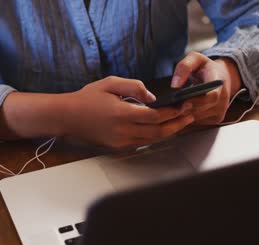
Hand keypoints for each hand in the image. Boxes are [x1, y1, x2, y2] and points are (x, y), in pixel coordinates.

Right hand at [0, 76, 193, 148]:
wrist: (67, 117)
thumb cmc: (86, 98)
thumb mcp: (110, 83)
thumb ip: (134, 87)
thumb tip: (152, 97)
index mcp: (122, 114)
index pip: (156, 116)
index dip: (173, 112)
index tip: (185, 105)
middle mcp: (123, 131)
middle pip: (158, 132)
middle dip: (177, 124)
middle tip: (190, 116)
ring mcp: (120, 141)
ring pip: (152, 140)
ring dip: (169, 131)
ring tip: (181, 122)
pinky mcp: (117, 146)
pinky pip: (142, 142)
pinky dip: (155, 136)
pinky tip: (162, 128)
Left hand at [171, 52, 241, 124]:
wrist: (221, 77)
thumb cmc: (205, 67)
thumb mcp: (195, 59)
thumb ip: (184, 67)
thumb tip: (174, 85)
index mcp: (220, 83)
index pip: (212, 96)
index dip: (197, 101)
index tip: (182, 100)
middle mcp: (224, 100)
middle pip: (202, 110)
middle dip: (185, 109)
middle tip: (169, 106)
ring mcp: (221, 111)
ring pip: (198, 118)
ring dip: (184, 114)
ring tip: (170, 109)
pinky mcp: (216, 119)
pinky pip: (198, 122)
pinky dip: (187, 118)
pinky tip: (177, 112)